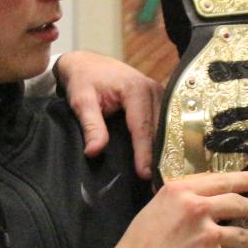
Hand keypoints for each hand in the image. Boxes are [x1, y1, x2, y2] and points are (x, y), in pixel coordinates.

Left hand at [57, 51, 160, 178]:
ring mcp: (160, 95)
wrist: (88, 63)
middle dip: (158, 157)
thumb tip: (94, 152)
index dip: (144, 152)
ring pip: (166, 129)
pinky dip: (163, 143)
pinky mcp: (160, 101)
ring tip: (162, 178)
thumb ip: (91, 126)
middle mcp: (154, 90)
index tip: (144, 174)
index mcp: (136, 89)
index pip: (142, 127)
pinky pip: (165, 125)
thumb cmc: (84, 80)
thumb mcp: (82, 101)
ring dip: (164, 152)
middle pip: (160, 130)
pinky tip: (161, 163)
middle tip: (158, 184)